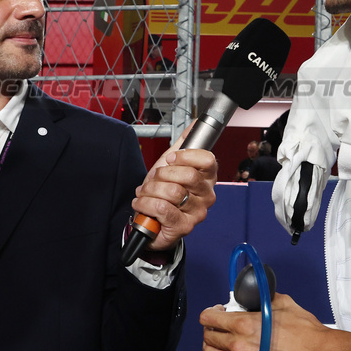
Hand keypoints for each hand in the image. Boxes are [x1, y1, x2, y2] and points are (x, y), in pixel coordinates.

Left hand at [129, 126, 217, 250]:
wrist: (150, 219)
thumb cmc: (162, 193)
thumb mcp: (171, 165)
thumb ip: (184, 144)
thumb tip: (195, 123)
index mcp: (207, 178)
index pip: (207, 160)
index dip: (184, 156)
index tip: (169, 160)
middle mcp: (207, 196)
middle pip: (188, 175)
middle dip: (162, 175)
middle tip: (154, 180)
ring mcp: (197, 213)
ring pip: (173, 192)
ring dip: (150, 190)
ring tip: (145, 193)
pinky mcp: (184, 227)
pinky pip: (162, 208)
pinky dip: (146, 203)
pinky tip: (142, 203)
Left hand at [201, 293, 350, 350]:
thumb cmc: (307, 332)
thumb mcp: (286, 305)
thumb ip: (266, 299)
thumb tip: (259, 296)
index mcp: (244, 324)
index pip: (209, 317)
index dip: (211, 313)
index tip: (218, 312)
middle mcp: (238, 345)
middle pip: (208, 337)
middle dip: (212, 330)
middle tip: (221, 328)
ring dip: (210, 349)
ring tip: (219, 346)